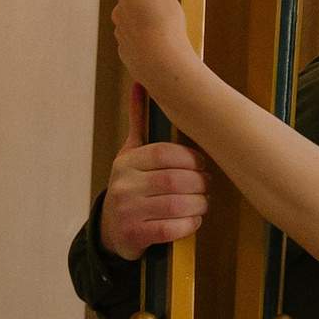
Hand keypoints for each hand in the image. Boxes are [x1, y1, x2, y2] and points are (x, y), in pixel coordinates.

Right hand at [98, 78, 209, 261]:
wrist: (111, 229)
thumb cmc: (131, 185)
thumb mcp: (130, 153)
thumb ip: (139, 122)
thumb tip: (141, 83)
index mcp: (126, 161)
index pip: (165, 153)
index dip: (191, 158)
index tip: (202, 164)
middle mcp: (124, 185)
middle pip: (175, 180)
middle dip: (200, 183)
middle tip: (208, 185)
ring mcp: (127, 211)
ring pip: (176, 205)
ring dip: (199, 204)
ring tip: (204, 202)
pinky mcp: (135, 235)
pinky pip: (171, 229)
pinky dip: (189, 224)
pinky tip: (193, 219)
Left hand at [110, 0, 193, 85]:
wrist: (162, 62)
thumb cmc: (165, 24)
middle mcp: (119, 12)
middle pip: (135, 2)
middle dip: (147, 7)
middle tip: (165, 16)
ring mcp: (121, 33)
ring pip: (135, 22)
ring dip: (146, 25)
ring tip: (163, 33)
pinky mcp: (126, 51)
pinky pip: (137, 42)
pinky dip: (145, 43)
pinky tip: (157, 46)